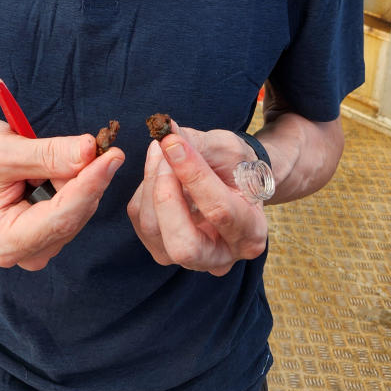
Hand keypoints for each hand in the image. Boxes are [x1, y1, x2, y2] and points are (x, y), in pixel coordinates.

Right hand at [0, 119, 124, 270]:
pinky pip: (78, 204)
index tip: (112, 155)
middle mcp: (24, 252)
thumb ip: (49, 154)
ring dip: (81, 177)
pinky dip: (79, 180)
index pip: (60, 216)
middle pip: (74, 214)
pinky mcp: (51, 232)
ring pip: (80, 209)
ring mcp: (40, 245)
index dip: (89, 184)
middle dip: (88, 178)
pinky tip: (61, 165)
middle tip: (97, 142)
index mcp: (3, 240)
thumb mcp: (5, 149)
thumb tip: (90, 150)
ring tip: (57, 153)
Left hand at [126, 123, 267, 275]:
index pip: (219, 211)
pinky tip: (158, 166)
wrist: (232, 183)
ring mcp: (188, 259)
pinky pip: (140, 219)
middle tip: (163, 152)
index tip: (172, 142)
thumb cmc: (236, 166)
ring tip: (161, 149)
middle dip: (165, 195)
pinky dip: (144, 187)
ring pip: (153, 229)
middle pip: (182, 245)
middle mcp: (221, 257)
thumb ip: (200, 145)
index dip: (193, 174)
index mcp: (250, 234)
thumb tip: (167, 131)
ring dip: (151, 182)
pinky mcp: (161, 247)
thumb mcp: (228, 150)